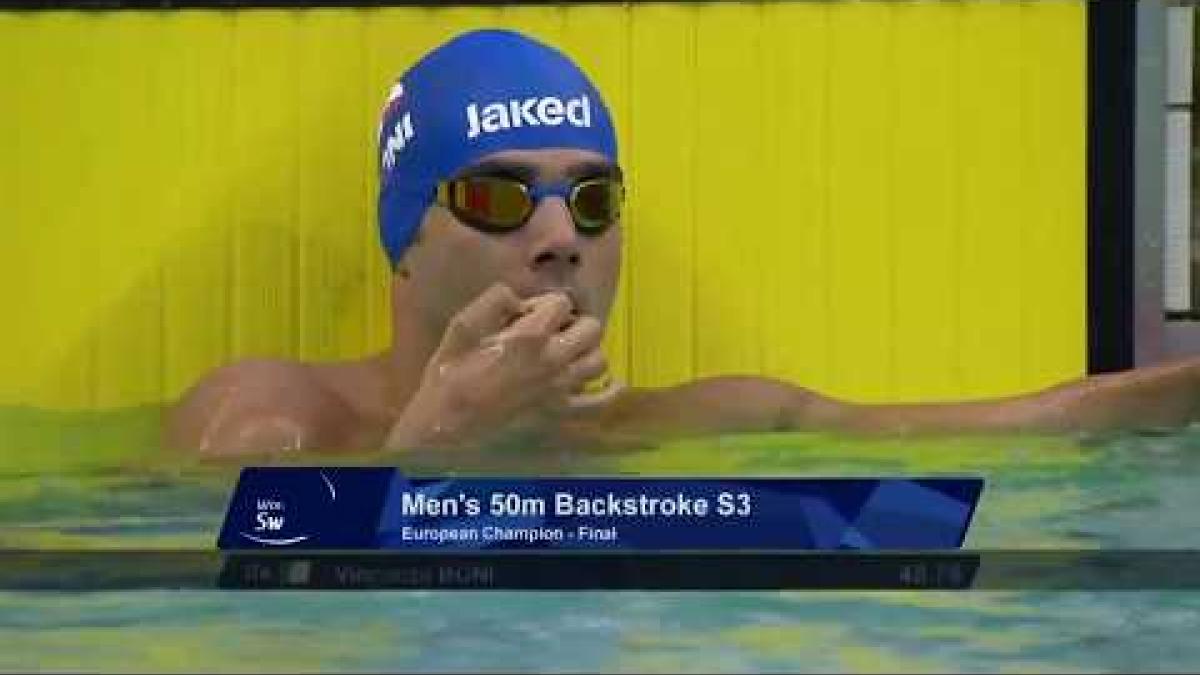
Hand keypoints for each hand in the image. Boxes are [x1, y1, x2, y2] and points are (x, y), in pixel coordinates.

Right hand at [384, 283, 607, 450]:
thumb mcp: (460, 328)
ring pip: (600, 361)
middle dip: (574, 325)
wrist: (445, 430)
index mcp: (528, 336)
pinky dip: (608, 391)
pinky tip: (604, 384)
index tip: (529, 317)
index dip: (545, 305)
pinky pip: (603, 402)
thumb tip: (517, 296)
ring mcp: (562, 391)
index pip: (562, 303)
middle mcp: (552, 361)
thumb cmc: (449, 379)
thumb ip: (491, 301)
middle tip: (555, 335)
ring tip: (570, 358)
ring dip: (587, 354)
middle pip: (592, 328)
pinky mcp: (564, 416)